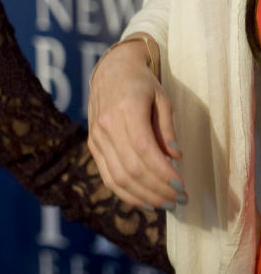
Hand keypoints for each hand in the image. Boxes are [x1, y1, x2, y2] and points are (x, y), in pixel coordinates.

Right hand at [87, 35, 184, 209]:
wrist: (110, 71)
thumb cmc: (141, 83)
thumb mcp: (162, 98)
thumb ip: (167, 127)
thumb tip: (176, 157)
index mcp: (125, 110)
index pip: (144, 150)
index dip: (163, 173)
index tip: (182, 187)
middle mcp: (106, 126)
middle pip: (131, 168)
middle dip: (158, 190)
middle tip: (181, 200)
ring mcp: (96, 137)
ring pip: (118, 177)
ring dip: (144, 196)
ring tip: (166, 204)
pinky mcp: (93, 145)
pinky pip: (107, 176)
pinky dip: (126, 193)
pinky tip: (145, 201)